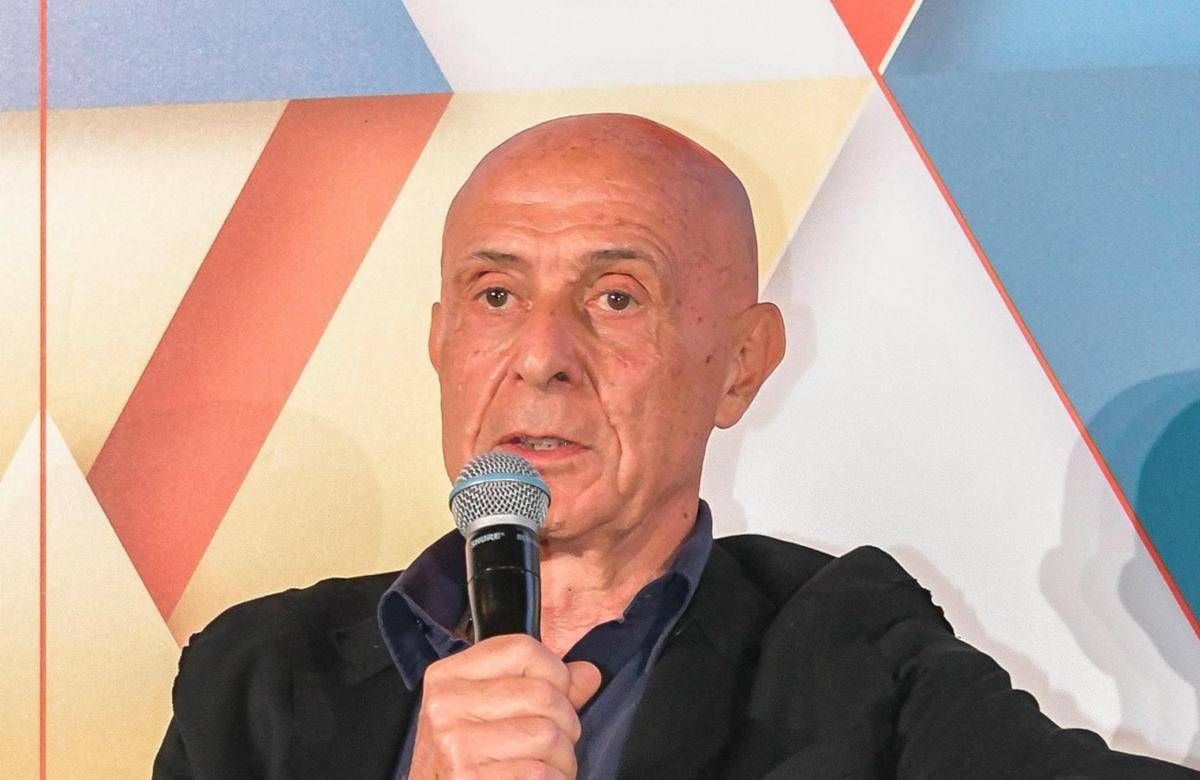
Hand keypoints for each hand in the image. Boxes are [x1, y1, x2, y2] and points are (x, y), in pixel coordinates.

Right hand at [408, 634, 601, 778]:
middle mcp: (445, 706)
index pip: (523, 649)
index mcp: (448, 676)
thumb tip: (587, 673)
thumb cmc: (465, 757)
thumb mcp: (488, 711)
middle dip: (567, 722)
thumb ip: (540, 687)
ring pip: (547, 734)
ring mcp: (455, 745)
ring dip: (563, 757)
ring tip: (549, 765)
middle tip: (558, 740)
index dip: (555, 672)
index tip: (558, 694)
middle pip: (542, 694)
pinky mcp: (468, 778)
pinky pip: (539, 773)